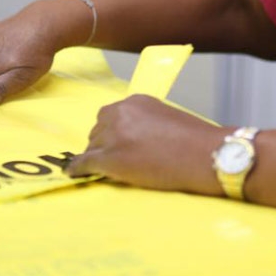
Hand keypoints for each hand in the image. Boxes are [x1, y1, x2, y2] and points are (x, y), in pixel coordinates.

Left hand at [65, 94, 227, 194]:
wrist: (202, 154)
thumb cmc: (194, 139)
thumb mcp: (166, 118)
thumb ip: (146, 122)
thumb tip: (137, 138)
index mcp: (135, 102)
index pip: (112, 114)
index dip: (112, 131)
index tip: (117, 141)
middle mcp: (120, 113)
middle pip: (98, 129)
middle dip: (102, 142)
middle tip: (112, 157)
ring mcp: (113, 135)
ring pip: (92, 146)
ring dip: (96, 156)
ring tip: (100, 169)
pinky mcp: (109, 158)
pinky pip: (84, 163)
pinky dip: (78, 169)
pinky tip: (73, 173)